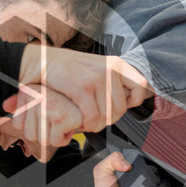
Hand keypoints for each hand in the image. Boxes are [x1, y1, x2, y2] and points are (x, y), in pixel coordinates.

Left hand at [3, 84, 82, 154]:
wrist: (87, 87)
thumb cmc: (66, 96)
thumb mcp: (37, 95)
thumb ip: (20, 102)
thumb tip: (5, 106)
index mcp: (28, 91)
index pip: (18, 124)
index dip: (33, 124)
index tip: (45, 114)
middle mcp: (35, 98)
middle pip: (31, 135)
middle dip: (46, 132)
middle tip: (58, 118)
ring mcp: (47, 107)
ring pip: (43, 140)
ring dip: (56, 135)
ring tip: (64, 119)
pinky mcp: (60, 118)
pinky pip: (57, 141)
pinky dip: (65, 137)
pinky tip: (71, 123)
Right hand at [13, 45, 151, 132]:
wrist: (44, 62)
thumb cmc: (71, 69)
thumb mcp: (98, 68)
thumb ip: (114, 82)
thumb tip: (132, 100)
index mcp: (117, 64)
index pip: (141, 86)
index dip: (133, 101)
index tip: (120, 104)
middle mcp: (111, 70)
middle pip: (121, 109)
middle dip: (108, 119)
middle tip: (95, 118)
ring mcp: (97, 79)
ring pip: (107, 116)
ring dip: (95, 124)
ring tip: (85, 120)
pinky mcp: (82, 88)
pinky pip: (92, 117)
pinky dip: (86, 124)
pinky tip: (79, 121)